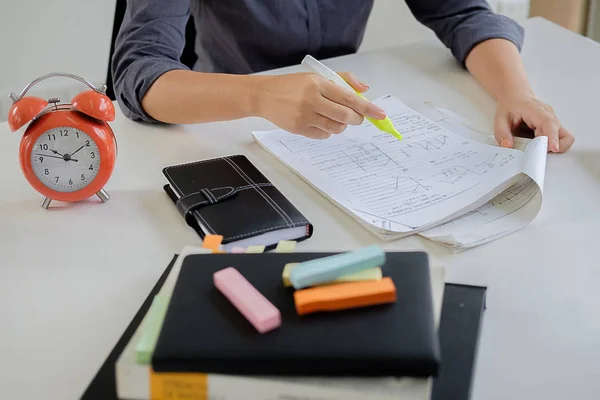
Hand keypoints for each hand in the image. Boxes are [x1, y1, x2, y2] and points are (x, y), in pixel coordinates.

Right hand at [256, 72, 385, 138]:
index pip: (349, 98)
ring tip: (335, 117)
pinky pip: (324, 135)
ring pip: (336, 128)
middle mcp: (311, 100)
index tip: (380, 113)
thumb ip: (342, 80)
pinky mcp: (299, 129)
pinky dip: (328, 131)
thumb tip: (365, 89)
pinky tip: (321, 122)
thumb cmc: (292, 85)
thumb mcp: (316, 76)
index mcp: (318, 83)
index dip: (367, 107)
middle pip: (345, 116)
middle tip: (358, 118)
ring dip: (342, 125)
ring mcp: (304, 116)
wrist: (264, 95)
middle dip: (357, 119)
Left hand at [494, 95, 573, 152]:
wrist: (516, 98)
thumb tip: (508, 146)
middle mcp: (548, 115)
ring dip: (552, 146)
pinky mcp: (553, 128)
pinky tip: (537, 145)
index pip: (548, 123)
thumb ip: (502, 133)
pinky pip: (559, 139)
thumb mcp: (500, 119)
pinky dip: (550, 146)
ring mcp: (553, 121)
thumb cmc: (510, 106)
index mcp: (535, 110)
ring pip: (564, 137)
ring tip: (535, 148)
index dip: (553, 136)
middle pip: (561, 133)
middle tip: (535, 152)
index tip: (554, 148)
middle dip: (551, 146)